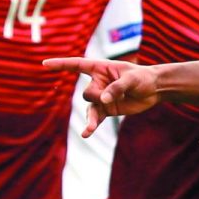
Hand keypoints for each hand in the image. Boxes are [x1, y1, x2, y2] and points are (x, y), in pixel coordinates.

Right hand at [42, 57, 160, 129]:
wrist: (154, 90)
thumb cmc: (142, 78)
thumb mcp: (131, 79)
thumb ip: (117, 88)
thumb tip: (103, 100)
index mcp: (100, 68)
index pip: (76, 65)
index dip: (61, 64)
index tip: (44, 64)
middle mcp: (97, 83)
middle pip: (87, 93)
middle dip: (98, 97)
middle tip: (118, 94)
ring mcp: (101, 97)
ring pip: (89, 108)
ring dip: (91, 118)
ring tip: (91, 128)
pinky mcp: (106, 110)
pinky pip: (95, 118)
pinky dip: (91, 126)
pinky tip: (86, 134)